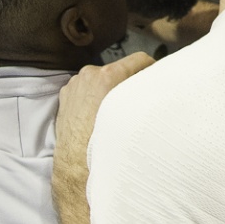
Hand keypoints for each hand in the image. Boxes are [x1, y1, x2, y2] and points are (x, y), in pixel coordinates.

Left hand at [53, 53, 155, 190]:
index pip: (139, 59)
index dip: (151, 67)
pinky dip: (93, 95)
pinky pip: (86, 88)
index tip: (155, 76)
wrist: (77, 164)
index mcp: (106, 75)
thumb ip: (144, 92)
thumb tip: (158, 83)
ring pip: (101, 78)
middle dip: (128, 80)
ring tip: (114, 110)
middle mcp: (88, 74)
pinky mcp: (66, 94)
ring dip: (109, 88)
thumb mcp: (133, 114)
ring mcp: (75, 83)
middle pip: (119, 69)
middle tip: (136, 98)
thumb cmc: (106, 142)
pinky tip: (97, 114)